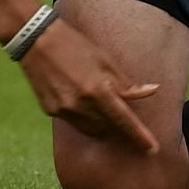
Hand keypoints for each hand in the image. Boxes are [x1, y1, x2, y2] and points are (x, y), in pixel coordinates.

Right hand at [14, 19, 160, 152]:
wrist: (36, 39)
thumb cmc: (75, 44)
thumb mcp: (104, 59)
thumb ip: (125, 82)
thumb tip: (150, 91)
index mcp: (98, 89)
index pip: (124, 120)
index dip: (140, 136)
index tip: (152, 149)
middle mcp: (81, 104)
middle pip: (108, 126)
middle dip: (116, 121)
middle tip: (115, 105)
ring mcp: (64, 110)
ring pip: (91, 128)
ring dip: (100, 121)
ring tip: (95, 98)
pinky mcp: (51, 111)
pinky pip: (73, 121)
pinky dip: (81, 114)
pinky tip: (75, 93)